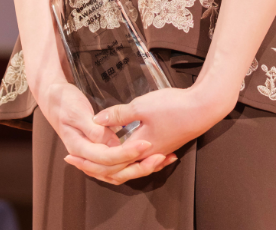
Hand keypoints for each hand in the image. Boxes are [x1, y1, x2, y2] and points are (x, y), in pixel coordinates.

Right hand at [35, 80, 175, 185]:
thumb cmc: (63, 102)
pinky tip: (150, 159)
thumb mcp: (77, 111)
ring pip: (118, 172)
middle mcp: (86, 156)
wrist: (53, 98)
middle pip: (114, 171)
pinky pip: (119, 165)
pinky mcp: (100, 151)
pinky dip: (135, 164)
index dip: (127, 153)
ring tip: (161, 160)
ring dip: (140, 168)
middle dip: (139, 166)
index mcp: (79, 147)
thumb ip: (94, 129)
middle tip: (160, 156)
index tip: (145, 143)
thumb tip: (110, 142)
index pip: (106, 158)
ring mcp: (93, 156)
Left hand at [77, 80, 234, 183]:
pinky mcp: (163, 144)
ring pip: (129, 165)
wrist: (204, 108)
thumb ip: (118, 115)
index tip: (71, 157)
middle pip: (117, 169)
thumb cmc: (174, 106)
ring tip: (95, 158)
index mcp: (139, 148)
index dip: (88, 162)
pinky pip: (140, 158)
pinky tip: (122, 148)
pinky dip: (128, 158)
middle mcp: (148, 155)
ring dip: (111, 163)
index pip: (109, 164)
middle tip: (76, 161)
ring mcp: (157, 151)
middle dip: (95, 167)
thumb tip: (95, 120)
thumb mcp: (142, 106)